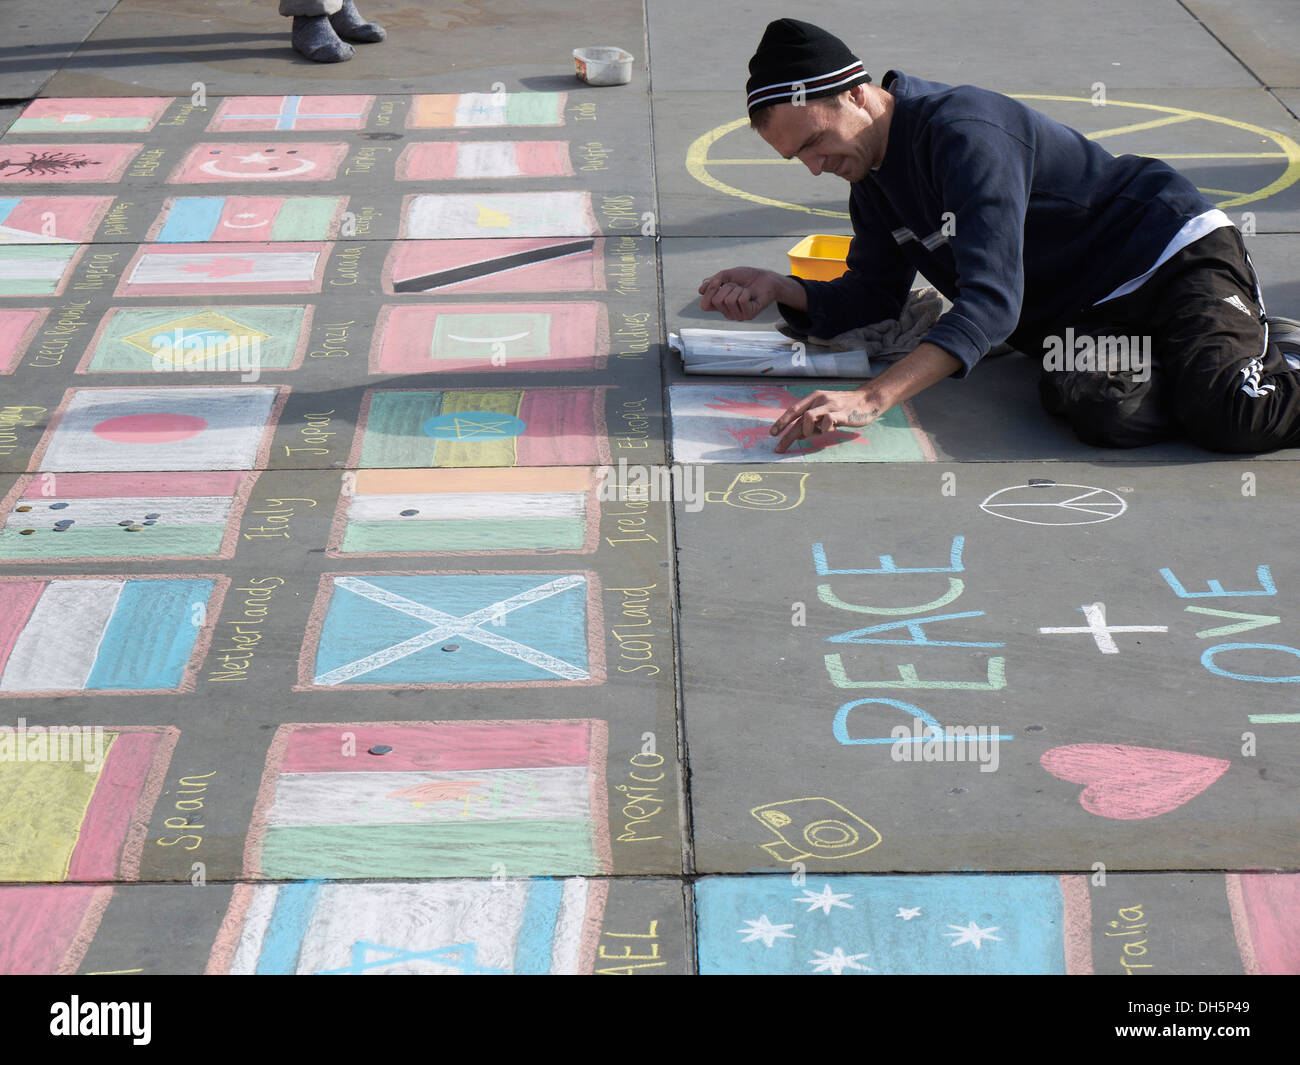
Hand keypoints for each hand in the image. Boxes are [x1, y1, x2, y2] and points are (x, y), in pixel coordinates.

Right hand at [698, 267, 789, 320]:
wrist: (766, 278)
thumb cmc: (747, 277)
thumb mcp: (727, 275)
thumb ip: (713, 282)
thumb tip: (700, 290)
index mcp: (720, 306)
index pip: (705, 306)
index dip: (710, 291)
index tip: (719, 281)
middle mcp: (728, 314)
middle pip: (717, 300)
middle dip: (727, 287)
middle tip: (737, 286)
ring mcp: (739, 316)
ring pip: (729, 300)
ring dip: (738, 289)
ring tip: (745, 290)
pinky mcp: (750, 315)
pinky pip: (741, 300)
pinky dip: (746, 292)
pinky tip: (751, 295)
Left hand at [769, 387, 883, 453]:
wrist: (867, 400)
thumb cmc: (844, 408)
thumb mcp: (824, 411)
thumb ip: (812, 421)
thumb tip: (796, 435)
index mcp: (814, 398)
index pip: (793, 410)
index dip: (781, 422)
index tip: (772, 433)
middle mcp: (819, 399)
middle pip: (798, 419)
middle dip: (787, 436)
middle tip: (779, 449)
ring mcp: (830, 405)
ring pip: (808, 418)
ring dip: (807, 431)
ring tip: (815, 434)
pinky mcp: (841, 413)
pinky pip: (827, 422)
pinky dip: (825, 429)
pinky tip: (830, 430)